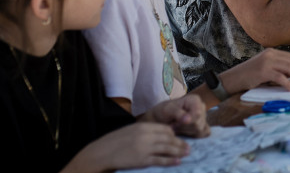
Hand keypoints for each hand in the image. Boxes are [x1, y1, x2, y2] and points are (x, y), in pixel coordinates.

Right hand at [64, 122, 190, 171]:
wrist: (101, 153)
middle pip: (168, 138)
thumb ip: (144, 131)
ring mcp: (144, 148)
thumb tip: (158, 134)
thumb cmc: (114, 142)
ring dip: (179, 151)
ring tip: (187, 153)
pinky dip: (170, 161)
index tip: (179, 138)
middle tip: (189, 147)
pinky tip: (178, 162)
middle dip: (180, 143)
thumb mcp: (130, 131)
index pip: (164, 128)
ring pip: (167, 149)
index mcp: (142, 126)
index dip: (173, 134)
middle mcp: (146, 136)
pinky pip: (160, 160)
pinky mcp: (142, 160)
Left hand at [143, 94, 208, 137]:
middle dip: (184, 128)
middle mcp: (202, 107)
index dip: (185, 123)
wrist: (160, 118)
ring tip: (176, 128)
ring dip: (186, 133)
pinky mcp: (204, 127)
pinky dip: (193, 136)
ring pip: (200, 131)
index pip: (197, 115)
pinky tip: (184, 132)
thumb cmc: (163, 112)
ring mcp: (204, 117)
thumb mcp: (167, 110)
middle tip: (173, 126)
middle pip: (198, 124)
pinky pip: (204, 134)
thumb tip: (188, 120)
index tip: (173, 124)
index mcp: (195, 100)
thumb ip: (178, 113)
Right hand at [219, 48, 289, 93]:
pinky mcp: (263, 71)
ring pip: (289, 68)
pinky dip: (288, 83)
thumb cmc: (250, 75)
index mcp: (272, 52)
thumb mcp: (266, 68)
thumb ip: (279, 68)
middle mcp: (270, 54)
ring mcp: (267, 62)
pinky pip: (280, 77)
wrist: (233, 79)